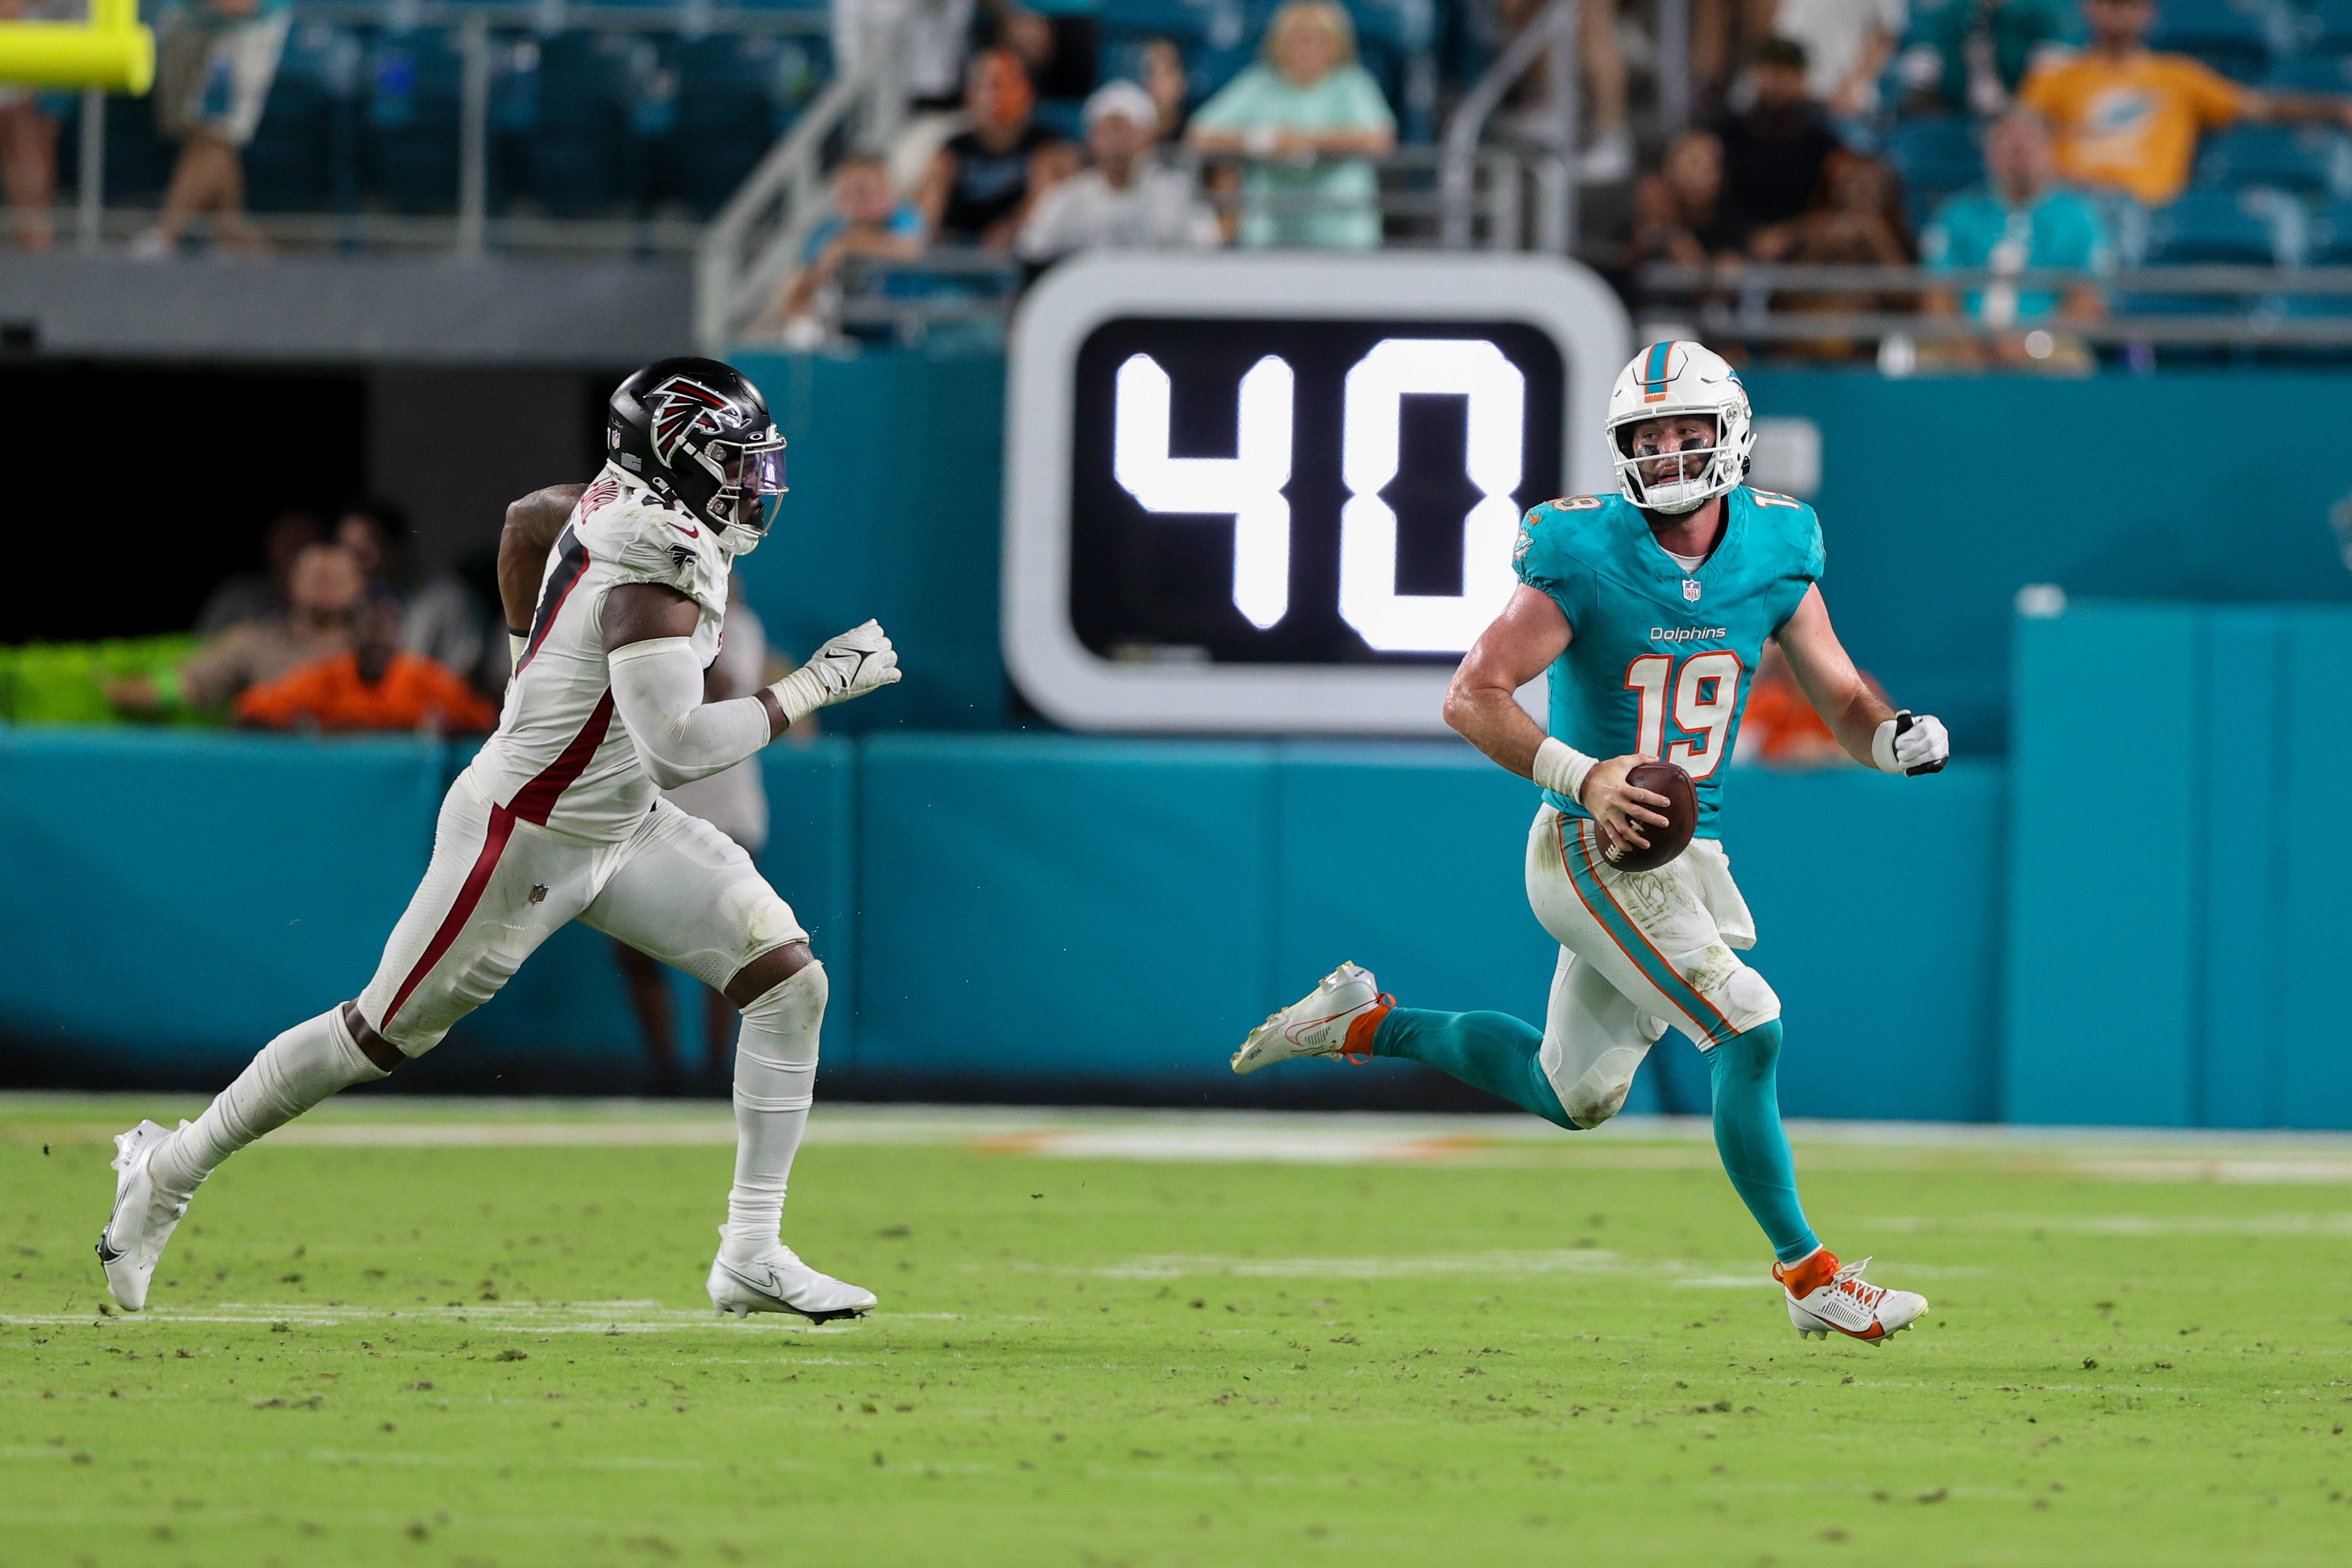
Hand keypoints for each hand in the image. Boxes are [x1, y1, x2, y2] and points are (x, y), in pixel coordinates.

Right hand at [768, 620, 900, 725]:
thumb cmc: (825, 660)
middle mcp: (871, 646)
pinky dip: (892, 676)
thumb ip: (859, 632)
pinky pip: (895, 674)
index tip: (866, 647)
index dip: (874, 639)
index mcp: (861, 636)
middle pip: (886, 644)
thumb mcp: (839, 641)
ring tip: (875, 670)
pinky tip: (885, 679)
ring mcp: (875, 662)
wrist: (821, 680)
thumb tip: (873, 621)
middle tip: (869, 661)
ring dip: (886, 663)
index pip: (878, 630)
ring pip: (892, 657)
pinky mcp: (877, 677)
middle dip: (880, 651)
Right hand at [1580, 754, 1674, 853]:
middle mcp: (1615, 802)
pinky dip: (1620, 843)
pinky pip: (1611, 834)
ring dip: (1636, 838)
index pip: (1641, 795)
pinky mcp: (1602, 819)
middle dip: (1651, 819)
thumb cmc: (1603, 770)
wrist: (1580, 780)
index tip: (1667, 803)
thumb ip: (1639, 759)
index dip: (1654, 799)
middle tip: (1665, 824)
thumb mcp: (1621, 761)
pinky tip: (1629, 849)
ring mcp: (1608, 813)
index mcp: (1621, 788)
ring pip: (1623, 829)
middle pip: (1636, 813)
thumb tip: (1657, 758)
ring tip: (1648, 845)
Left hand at [1872, 710, 1947, 774]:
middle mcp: (1941, 733)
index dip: (1909, 738)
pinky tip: (1908, 771)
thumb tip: (1903, 713)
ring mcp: (1944, 746)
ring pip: (1932, 755)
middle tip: (1899, 755)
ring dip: (1915, 761)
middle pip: (1929, 743)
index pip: (1923, 729)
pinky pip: (1934, 766)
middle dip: (1911, 751)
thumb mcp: (1904, 726)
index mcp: (1932, 722)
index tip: (1897, 744)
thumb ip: (1903, 721)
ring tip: (1901, 763)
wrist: (1914, 744)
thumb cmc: (1908, 734)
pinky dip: (1920, 769)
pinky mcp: (1942, 759)